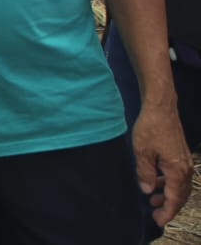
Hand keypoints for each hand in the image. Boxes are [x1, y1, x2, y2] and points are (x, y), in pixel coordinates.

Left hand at [131, 104, 192, 227]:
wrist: (161, 108)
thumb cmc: (151, 128)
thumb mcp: (142, 152)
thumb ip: (145, 173)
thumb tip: (147, 190)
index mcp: (177, 171)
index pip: (174, 199)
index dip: (167, 212)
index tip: (158, 221)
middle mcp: (185, 168)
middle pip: (180, 195)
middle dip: (168, 206)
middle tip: (155, 214)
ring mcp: (185, 161)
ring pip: (179, 185)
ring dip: (167, 194)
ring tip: (152, 199)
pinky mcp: (180, 155)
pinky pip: (177, 175)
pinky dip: (168, 183)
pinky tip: (155, 181)